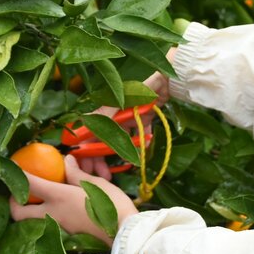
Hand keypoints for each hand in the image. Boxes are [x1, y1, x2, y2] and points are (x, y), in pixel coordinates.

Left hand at [9, 155, 138, 245]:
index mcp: (57, 197)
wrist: (124, 233)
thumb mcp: (94, 183)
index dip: (17, 174)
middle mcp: (52, 213)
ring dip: (36, 206)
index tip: (12, 167)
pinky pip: (53, 221)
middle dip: (13, 203)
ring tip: (48, 193)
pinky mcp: (68, 233)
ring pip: (35, 218)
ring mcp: (59, 226)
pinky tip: (68, 202)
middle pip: (18, 213)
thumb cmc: (110, 204)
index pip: (29, 184)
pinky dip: (55, 211)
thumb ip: (76, 173)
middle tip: (20, 193)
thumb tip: (66, 161)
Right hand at [75, 46, 177, 177]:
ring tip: (125, 167)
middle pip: (104, 140)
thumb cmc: (141, 86)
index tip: (86, 166)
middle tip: (104, 175)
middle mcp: (115, 113)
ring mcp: (129, 116)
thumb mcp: (119, 100)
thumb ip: (103, 114)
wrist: (169, 78)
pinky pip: (140, 135)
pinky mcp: (144, 118)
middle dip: (102, 158)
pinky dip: (140, 144)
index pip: (90, 133)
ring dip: (122, 154)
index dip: (86, 150)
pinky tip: (141, 155)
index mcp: (105, 109)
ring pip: (122, 140)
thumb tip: (84, 128)